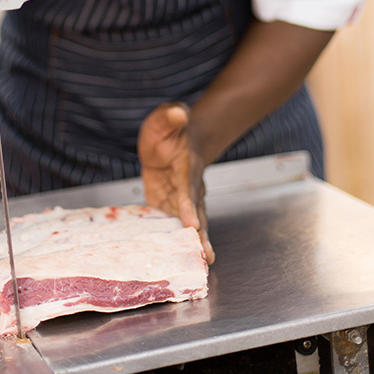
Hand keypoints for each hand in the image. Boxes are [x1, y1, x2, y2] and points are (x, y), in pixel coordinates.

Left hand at [138, 103, 214, 264]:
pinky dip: (176, 242)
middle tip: (206, 254)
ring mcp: (180, 198)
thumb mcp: (166, 117)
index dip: (188, 204)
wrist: (174, 140)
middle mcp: (188, 185)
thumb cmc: (170, 128)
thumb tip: (178, 112)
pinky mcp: (169, 206)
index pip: (186, 186)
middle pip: (196, 211)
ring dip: (195, 242)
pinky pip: (173, 225)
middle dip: (201, 233)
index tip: (192, 222)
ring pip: (189, 223)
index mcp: (186, 164)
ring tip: (203, 262)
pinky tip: (178, 259)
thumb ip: (171, 116)